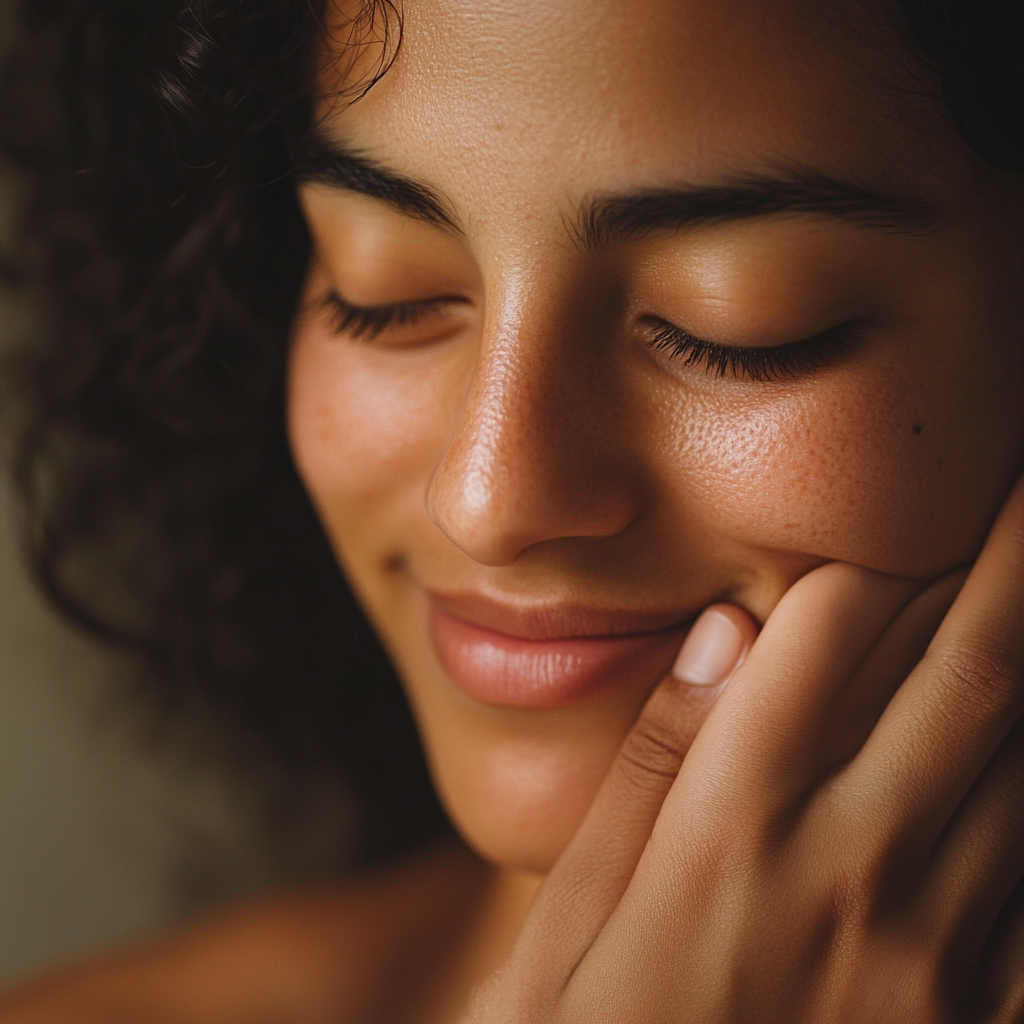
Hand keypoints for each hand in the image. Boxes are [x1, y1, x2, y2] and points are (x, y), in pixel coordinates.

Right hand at [465, 475, 1023, 1022]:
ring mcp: (939, 954)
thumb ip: (646, 778)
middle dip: (1015, 553)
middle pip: (964, 667)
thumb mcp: (565, 935)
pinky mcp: (982, 1020)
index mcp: (728, 830)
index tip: (907, 500)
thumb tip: (714, 636)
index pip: (820, 631)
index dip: (870, 549)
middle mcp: (849, 870)